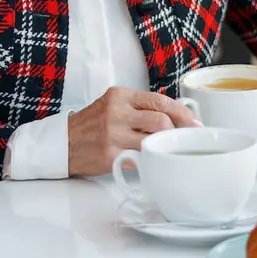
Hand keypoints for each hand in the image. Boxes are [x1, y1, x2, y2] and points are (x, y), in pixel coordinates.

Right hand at [67, 87, 200, 175]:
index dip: (183, 114)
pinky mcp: (110, 155)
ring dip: (165, 147)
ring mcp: (112, 134)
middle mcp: (116, 112)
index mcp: (120, 96)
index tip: (195, 124)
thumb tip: (176, 118)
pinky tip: (151, 161)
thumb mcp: (113, 106)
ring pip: (154, 140)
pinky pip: (141, 158)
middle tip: (185, 141)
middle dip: (179, 132)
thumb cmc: (91, 126)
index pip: (160, 101)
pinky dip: (150, 160)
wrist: (62, 143)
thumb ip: (139, 108)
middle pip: (161, 121)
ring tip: (168, 150)